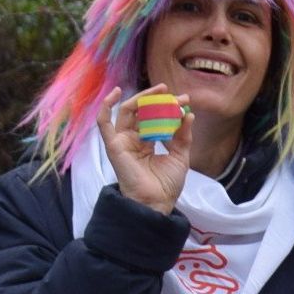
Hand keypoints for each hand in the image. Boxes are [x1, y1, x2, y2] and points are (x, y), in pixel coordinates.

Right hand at [98, 84, 195, 210]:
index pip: (156, 118)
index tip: (184, 100)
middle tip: (172, 92)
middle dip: (157, 100)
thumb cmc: (166, 184)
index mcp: (148, 142)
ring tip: (160, 91)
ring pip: (128, 112)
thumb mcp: (180, 156)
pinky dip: (106, 106)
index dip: (169, 108)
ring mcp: (123, 141)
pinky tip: (116, 93)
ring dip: (143, 98)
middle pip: (142, 112)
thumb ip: (183, 135)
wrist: (156, 202)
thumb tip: (189, 114)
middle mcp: (134, 139)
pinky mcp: (114, 145)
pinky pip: (104, 123)